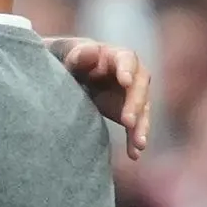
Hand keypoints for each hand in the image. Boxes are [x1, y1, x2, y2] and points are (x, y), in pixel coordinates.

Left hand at [62, 39, 150, 159]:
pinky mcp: (127, 112)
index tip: (124, 81)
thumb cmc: (65, 61)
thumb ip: (76, 55)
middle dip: (135, 104)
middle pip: (139, 87)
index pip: (126, 59)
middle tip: (128, 121)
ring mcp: (129, 95)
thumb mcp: (66, 56)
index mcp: (113, 56)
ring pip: (142, 109)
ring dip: (142, 127)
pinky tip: (134, 155)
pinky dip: (134, 140)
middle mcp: (128, 74)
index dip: (127, 69)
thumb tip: (90, 51)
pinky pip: (134, 127)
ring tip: (139, 144)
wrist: (67, 76)